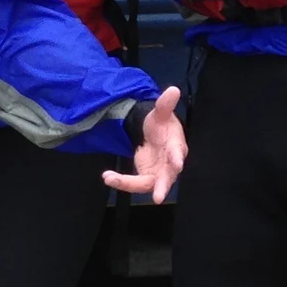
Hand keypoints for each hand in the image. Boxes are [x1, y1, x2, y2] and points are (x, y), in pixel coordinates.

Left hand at [103, 85, 186, 203]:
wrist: (151, 134)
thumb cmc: (160, 125)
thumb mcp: (160, 112)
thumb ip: (165, 104)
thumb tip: (173, 90)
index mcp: (176, 146)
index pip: (178, 152)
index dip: (177, 158)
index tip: (177, 164)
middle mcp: (170, 163)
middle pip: (168, 177)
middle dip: (163, 187)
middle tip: (158, 197)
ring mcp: (159, 173)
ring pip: (149, 184)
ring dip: (130, 185)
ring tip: (111, 179)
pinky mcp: (147, 178)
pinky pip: (135, 183)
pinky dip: (122, 182)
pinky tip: (108, 177)